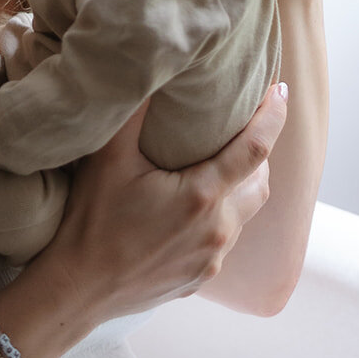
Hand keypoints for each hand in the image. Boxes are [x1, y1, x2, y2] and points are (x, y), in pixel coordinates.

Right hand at [37, 86, 287, 322]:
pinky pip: (223, 239)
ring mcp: (211, 258)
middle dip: (259, 151)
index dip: (274, 116)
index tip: (281, 90)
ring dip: (241, 184)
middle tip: (245, 124)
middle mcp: (217, 229)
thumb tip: (151, 68)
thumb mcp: (108, 158)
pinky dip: (221, 215)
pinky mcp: (200, 277)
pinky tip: (194, 206)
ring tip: (222, 161)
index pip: (256, 149)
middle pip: (259, 182)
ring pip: (244, 213)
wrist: (77, 289)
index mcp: (202, 196)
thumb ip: (133, 112)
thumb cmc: (91, 220)